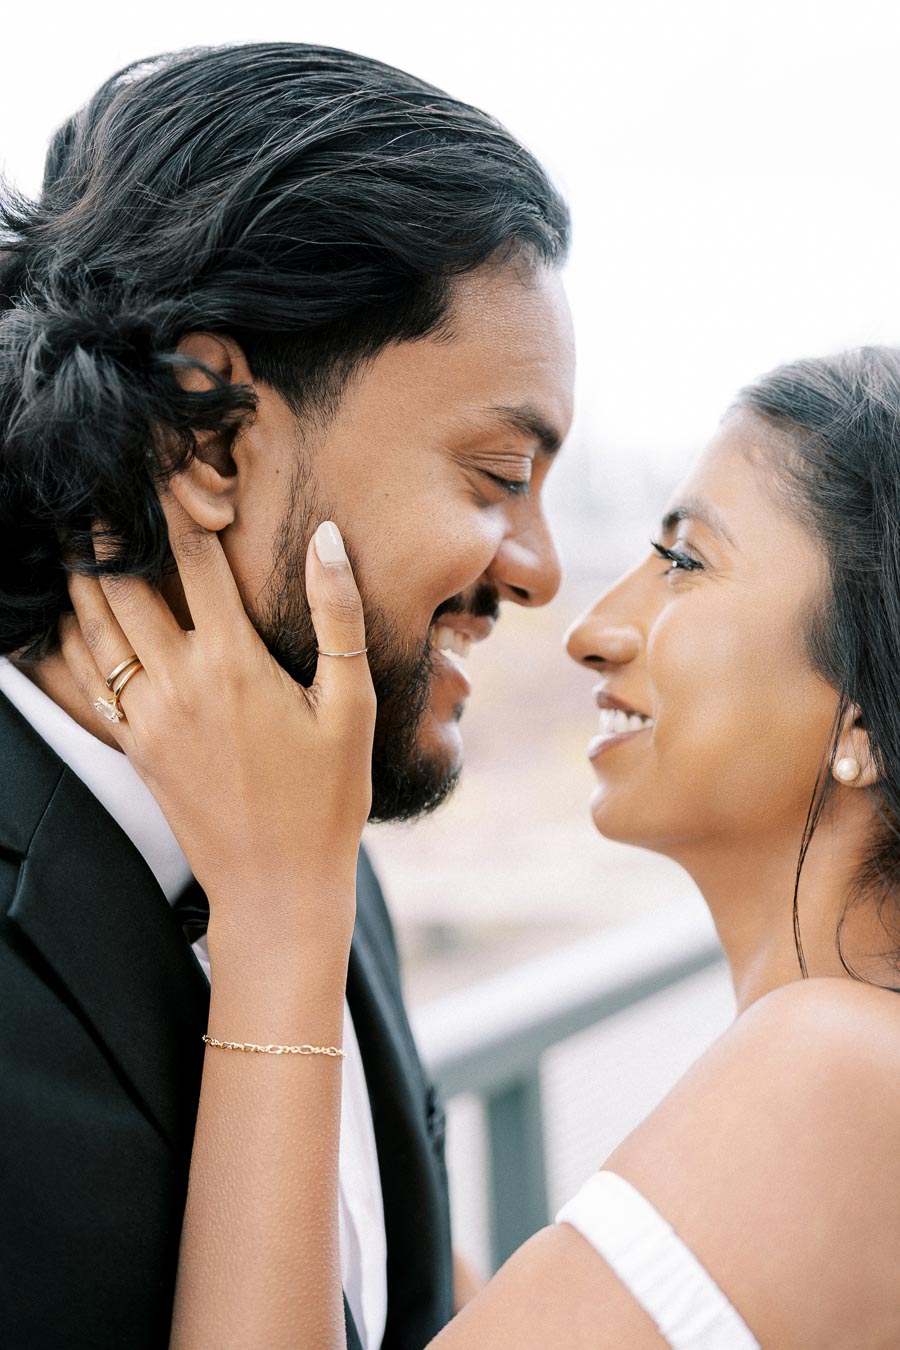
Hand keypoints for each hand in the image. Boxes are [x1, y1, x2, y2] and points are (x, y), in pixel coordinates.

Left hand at [60, 496, 374, 955]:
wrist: (276, 886)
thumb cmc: (326, 798)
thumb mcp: (350, 706)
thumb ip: (337, 617)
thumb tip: (327, 540)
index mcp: (233, 662)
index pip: (193, 558)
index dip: (176, 502)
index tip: (162, 463)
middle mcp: (177, 681)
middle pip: (125, 583)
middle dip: (111, 529)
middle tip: (100, 486)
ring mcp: (146, 716)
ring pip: (94, 626)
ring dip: (83, 575)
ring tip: (75, 534)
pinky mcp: (133, 744)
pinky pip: (86, 678)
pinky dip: (70, 638)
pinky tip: (67, 615)